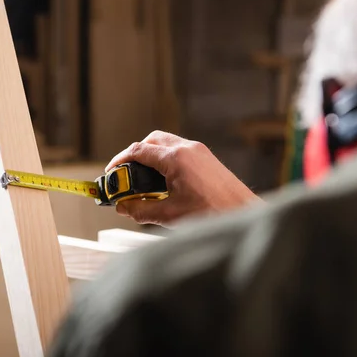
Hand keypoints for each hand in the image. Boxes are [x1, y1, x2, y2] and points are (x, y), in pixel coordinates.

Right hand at [105, 131, 260, 226]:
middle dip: (134, 155)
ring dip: (150, 156)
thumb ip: (141, 210)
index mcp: (176, 158)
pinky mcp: (207, 158)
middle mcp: (188, 148)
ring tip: (142, 180)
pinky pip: (179, 150)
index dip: (119, 161)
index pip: (138, 151)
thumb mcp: (170, 215)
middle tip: (124, 176)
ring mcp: (199, 151)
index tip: (110, 174)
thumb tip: (124, 207)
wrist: (245, 214)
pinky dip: (165, 160)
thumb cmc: (214, 213)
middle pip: (151, 141)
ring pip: (166, 143)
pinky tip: (163, 181)